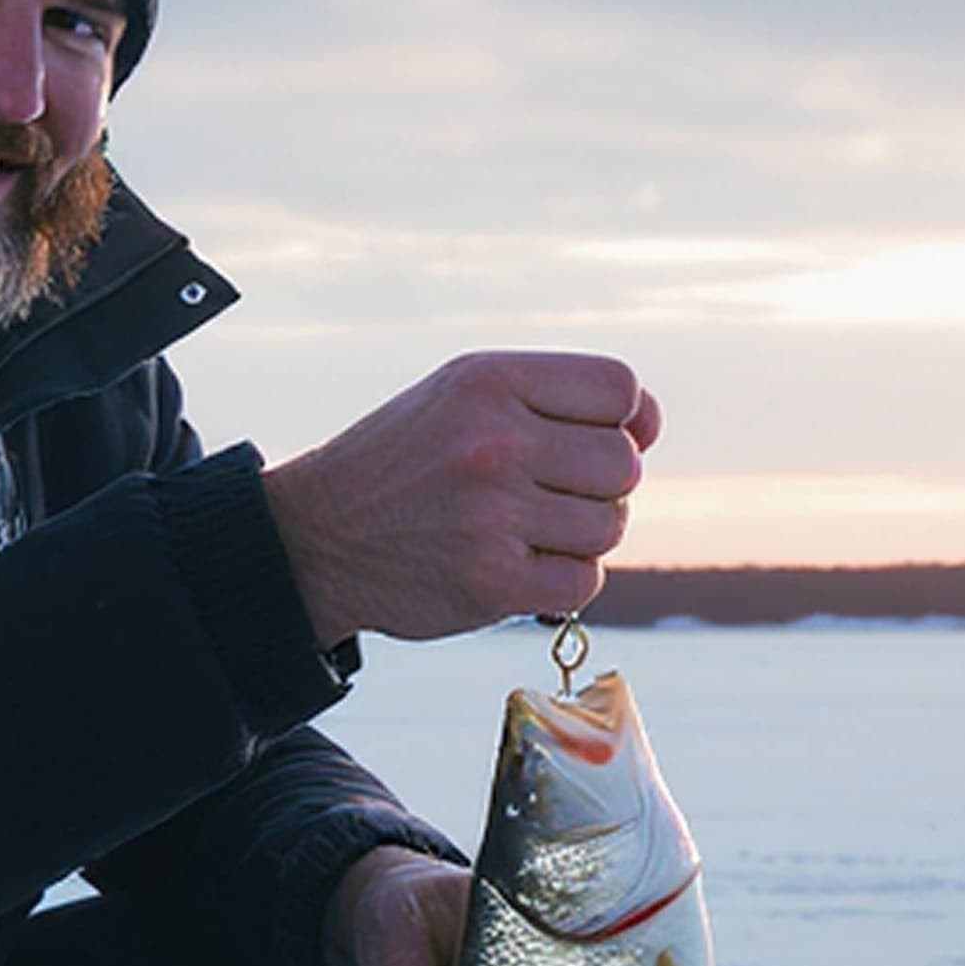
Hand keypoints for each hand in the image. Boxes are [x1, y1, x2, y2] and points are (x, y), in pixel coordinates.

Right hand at [259, 352, 661, 645]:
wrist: (318, 537)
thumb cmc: (407, 461)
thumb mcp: (463, 394)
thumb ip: (551, 396)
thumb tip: (647, 424)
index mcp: (490, 382)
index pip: (619, 389)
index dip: (626, 419)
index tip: (597, 439)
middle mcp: (493, 442)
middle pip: (624, 464)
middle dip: (601, 485)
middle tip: (551, 494)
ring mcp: (493, 515)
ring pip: (609, 526)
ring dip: (582, 535)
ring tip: (528, 530)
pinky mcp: (492, 583)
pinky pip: (584, 582)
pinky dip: (563, 582)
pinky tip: (521, 567)